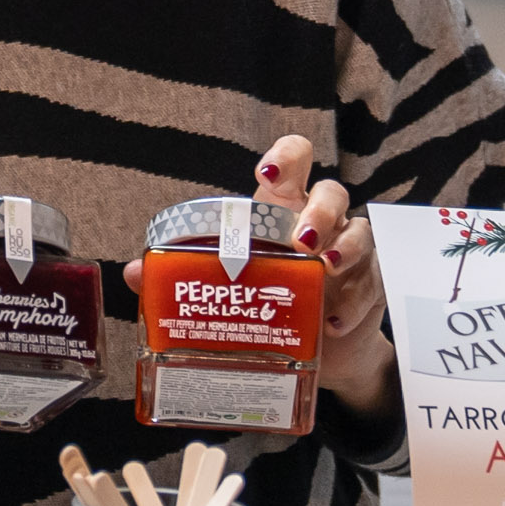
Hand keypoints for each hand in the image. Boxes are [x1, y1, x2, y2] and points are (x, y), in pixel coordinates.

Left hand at [118, 135, 394, 415]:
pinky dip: (353, 303)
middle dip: (321, 209)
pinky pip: (370, 284)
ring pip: (361, 231)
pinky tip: (332, 323)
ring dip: (345, 249)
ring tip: (325, 271)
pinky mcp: (369, 287)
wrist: (318, 349)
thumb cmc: (269, 299)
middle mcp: (320, 221)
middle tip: (302, 240)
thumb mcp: (229, 285)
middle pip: (333, 191)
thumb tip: (134, 272)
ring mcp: (349, 252)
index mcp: (283, 208)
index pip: (295, 159)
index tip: (266, 173)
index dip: (286, 156)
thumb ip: (184, 275)